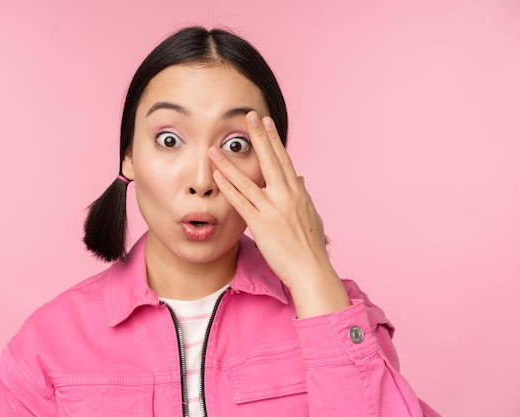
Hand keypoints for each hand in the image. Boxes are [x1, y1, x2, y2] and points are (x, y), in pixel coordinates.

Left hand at [208, 112, 349, 316]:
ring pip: (248, 180)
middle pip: (270, 160)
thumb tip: (299, 178)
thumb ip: (303, 195)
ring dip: (229, 163)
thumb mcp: (311, 215)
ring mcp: (273, 209)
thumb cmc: (310, 246)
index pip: (284, 159)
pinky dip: (228, 188)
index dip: (273, 139)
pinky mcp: (261, 225)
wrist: (311, 270)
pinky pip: (241, 202)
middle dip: (258, 136)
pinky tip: (217, 176)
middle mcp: (287, 196)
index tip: (265, 122)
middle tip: (248, 115)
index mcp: (298, 192)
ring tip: (215, 148)